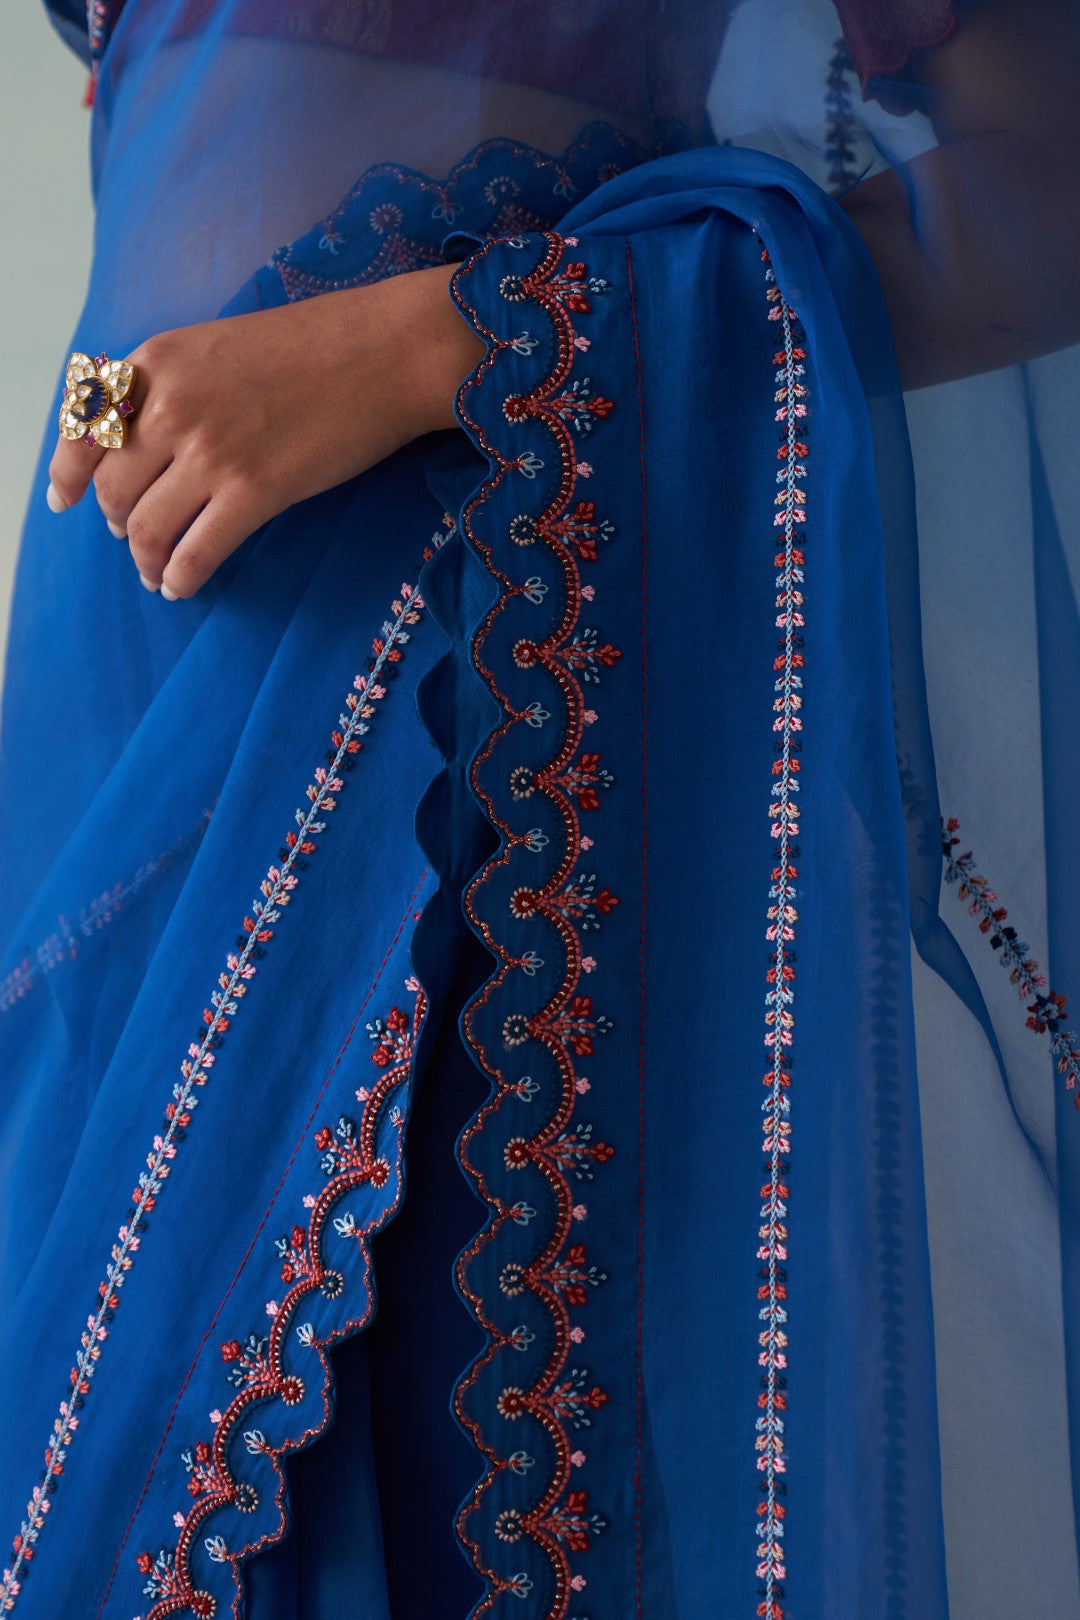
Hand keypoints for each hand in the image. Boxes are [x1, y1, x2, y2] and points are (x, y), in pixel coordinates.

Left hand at [46, 264, 484, 597]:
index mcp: (158, 363)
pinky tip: (183, 587)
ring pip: (147, 528)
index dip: (67, 473)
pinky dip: (180, 578)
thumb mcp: (221, 345)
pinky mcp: (254, 491)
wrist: (384, 352)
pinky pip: (195, 552)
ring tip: (157, 575)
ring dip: (146, 561)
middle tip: (134, 539)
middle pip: (114, 489)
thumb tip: (148, 441)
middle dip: (118, 523)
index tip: (64, 501)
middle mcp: (171, 407)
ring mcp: (211, 452)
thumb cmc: (316, 346)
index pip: (83, 427)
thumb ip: (176, 385)